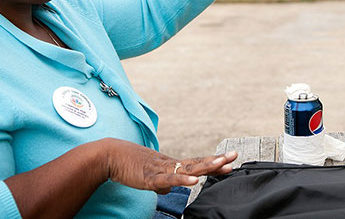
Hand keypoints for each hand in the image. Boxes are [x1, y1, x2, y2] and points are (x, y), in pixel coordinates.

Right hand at [102, 138, 236, 193]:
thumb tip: (167, 190)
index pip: (196, 162)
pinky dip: (182, 179)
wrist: (110, 155)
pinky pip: (169, 179)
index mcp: (171, 164)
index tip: (230, 160)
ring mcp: (161, 169)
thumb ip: (160, 182)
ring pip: (187, 167)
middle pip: (197, 162)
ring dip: (205, 166)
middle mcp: (170, 164)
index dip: (213, 162)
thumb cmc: (129, 164)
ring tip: (221, 164)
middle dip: (217, 160)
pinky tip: (193, 180)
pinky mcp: (150, 177)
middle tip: (234, 156)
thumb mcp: (149, 176)